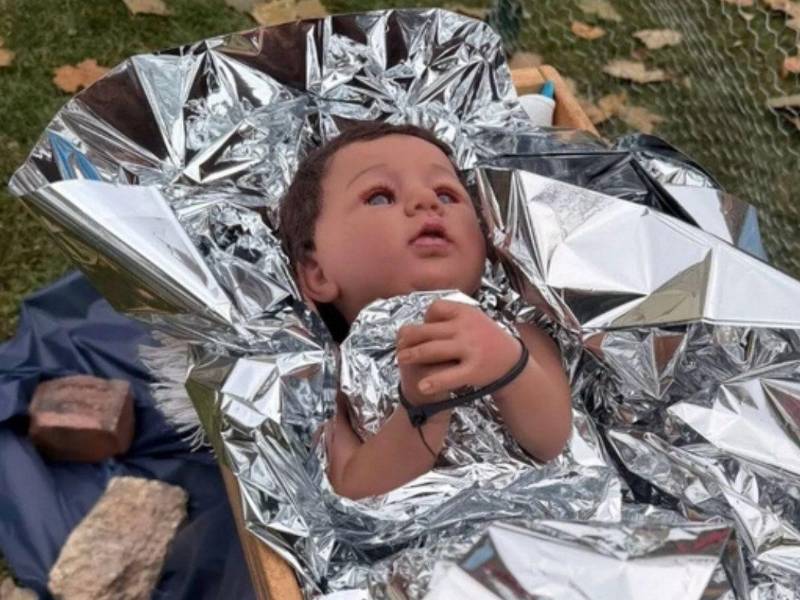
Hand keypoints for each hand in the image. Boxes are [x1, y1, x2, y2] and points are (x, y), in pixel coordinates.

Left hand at [396, 300, 521, 400]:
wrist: (512, 361)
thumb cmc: (487, 339)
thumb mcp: (474, 319)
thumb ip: (452, 317)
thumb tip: (423, 318)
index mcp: (466, 312)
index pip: (436, 308)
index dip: (424, 318)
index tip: (423, 327)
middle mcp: (467, 328)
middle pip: (428, 330)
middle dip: (410, 338)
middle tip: (399, 345)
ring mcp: (470, 348)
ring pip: (433, 350)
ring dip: (413, 355)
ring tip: (401, 359)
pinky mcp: (474, 370)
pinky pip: (449, 376)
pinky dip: (434, 381)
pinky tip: (422, 386)